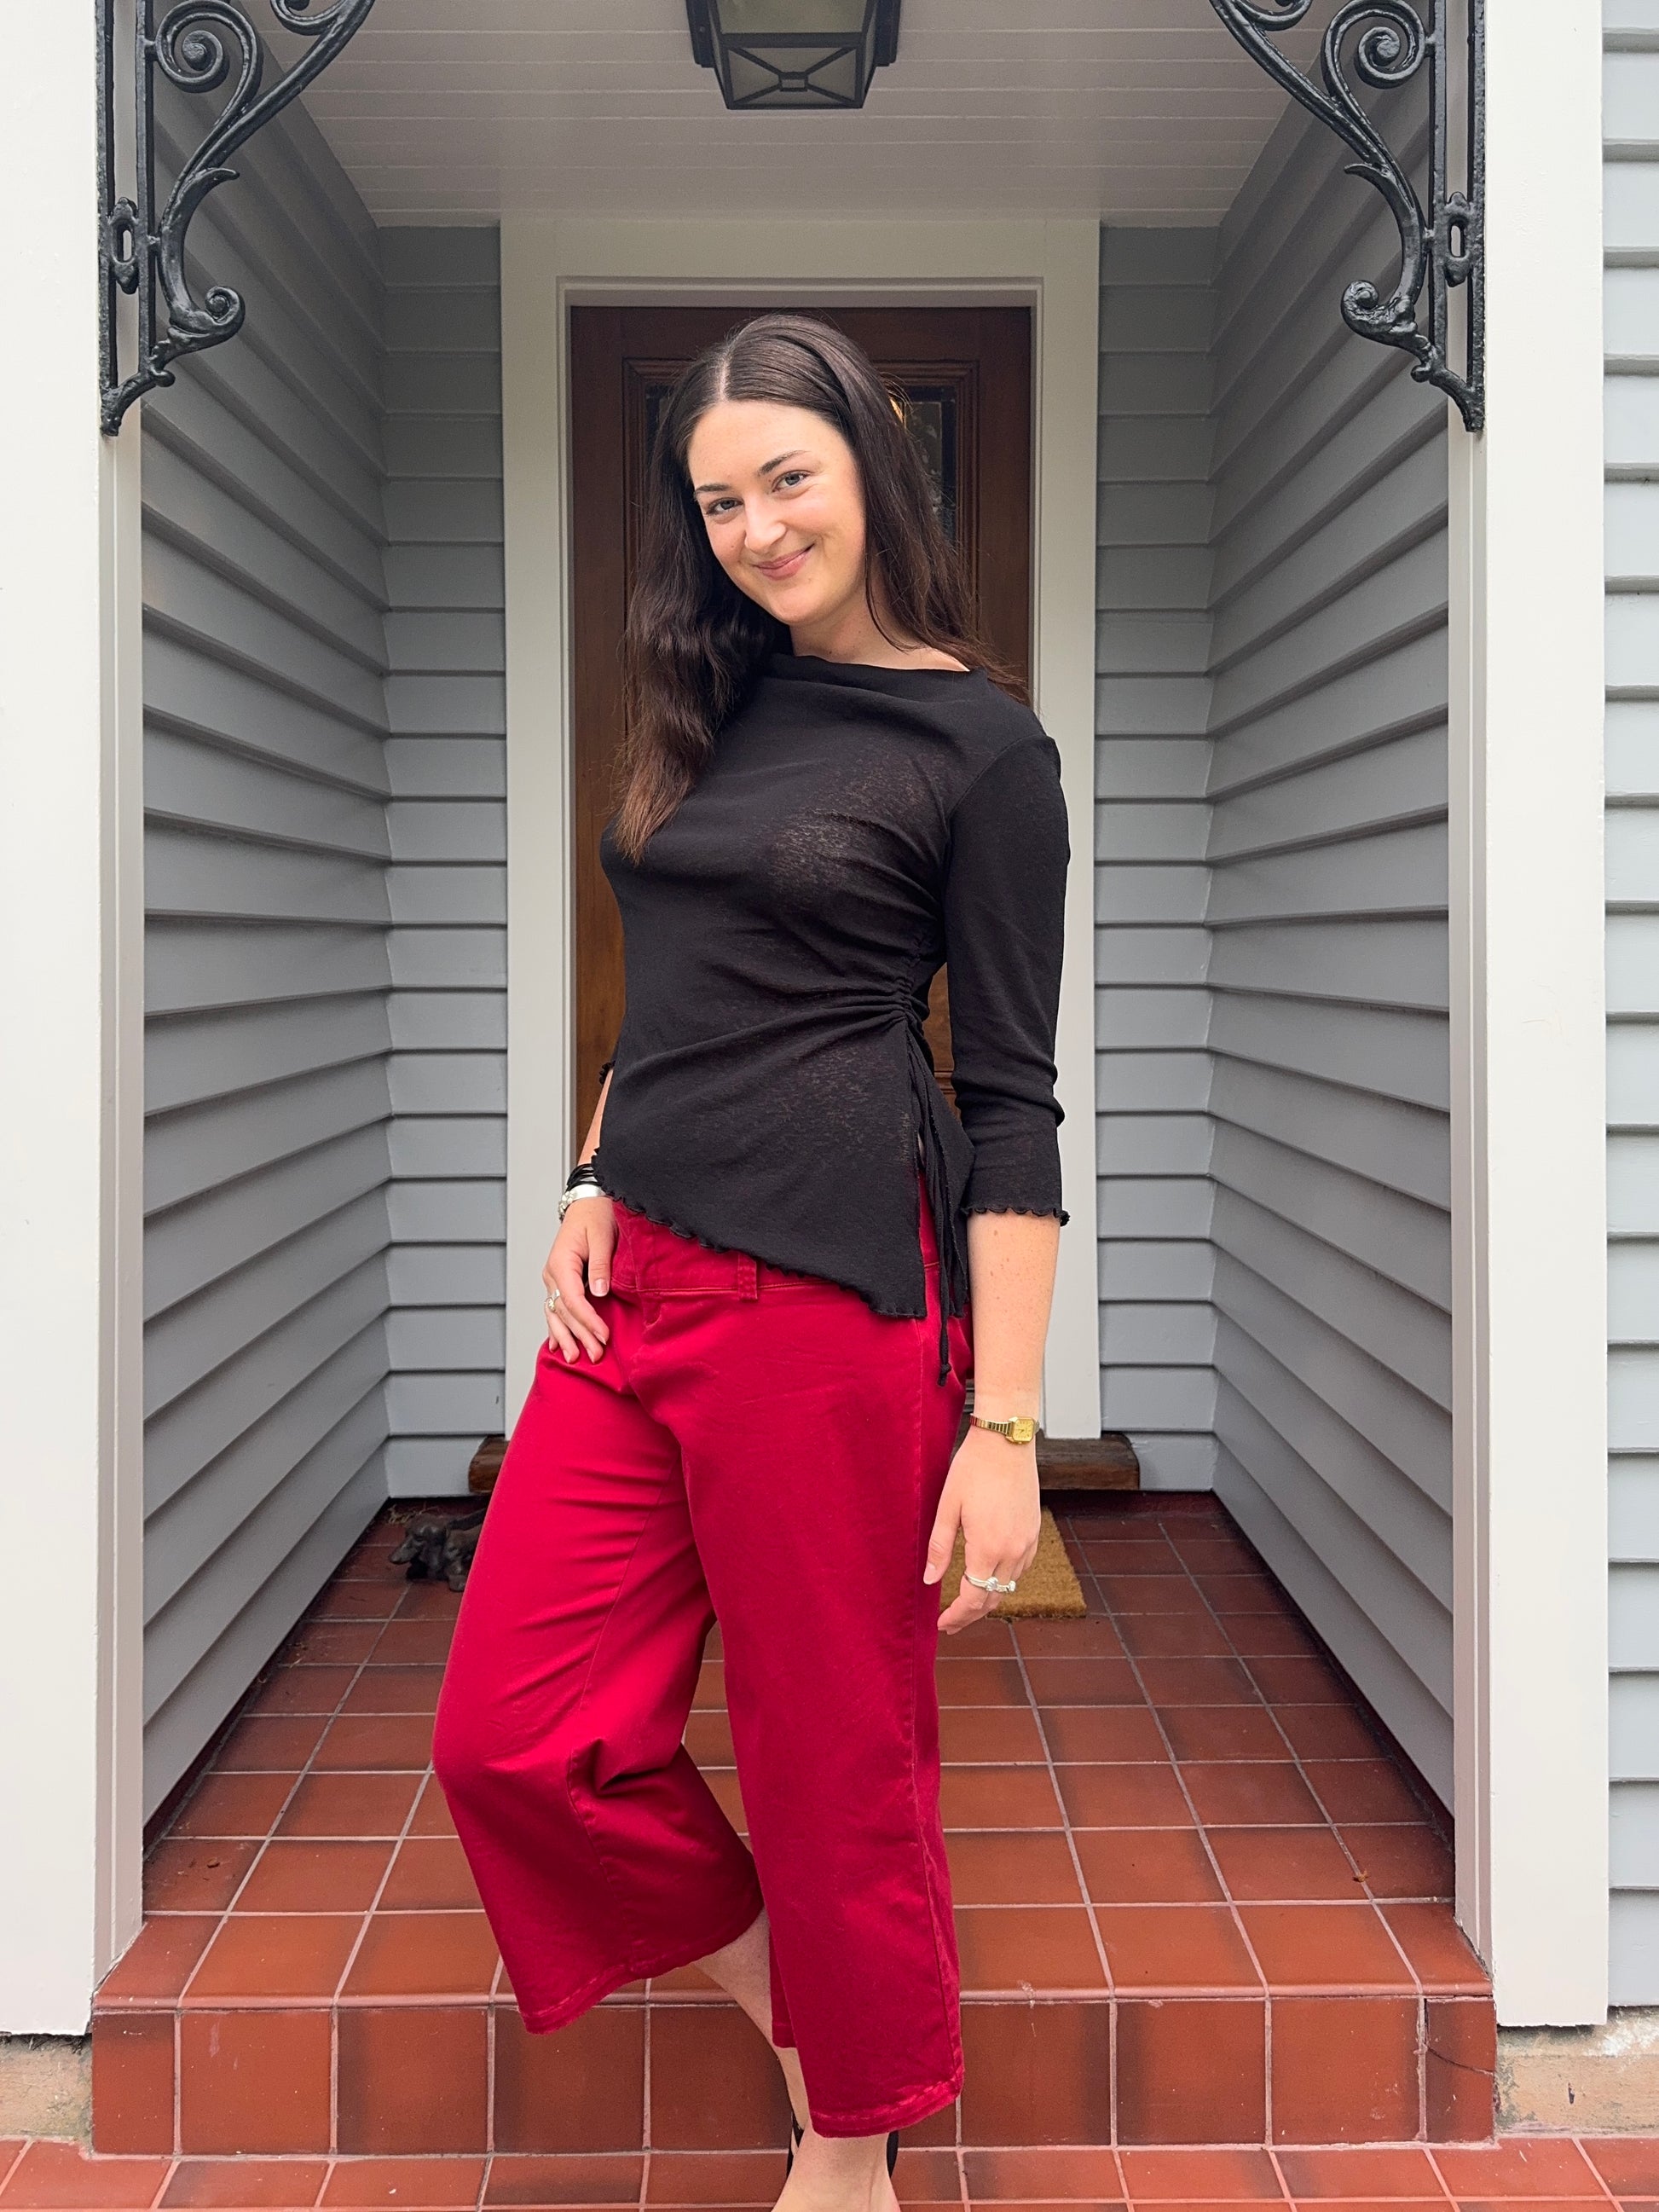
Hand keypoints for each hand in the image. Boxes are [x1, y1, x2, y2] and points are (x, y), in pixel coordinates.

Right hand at [543, 1195, 615, 1362]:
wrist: (588, 1203)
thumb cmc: (596, 1216)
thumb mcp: (602, 1236)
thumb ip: (601, 1265)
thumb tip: (599, 1292)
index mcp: (561, 1262)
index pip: (572, 1300)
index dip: (588, 1321)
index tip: (604, 1336)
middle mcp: (551, 1274)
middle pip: (563, 1312)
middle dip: (579, 1335)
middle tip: (596, 1355)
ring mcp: (552, 1279)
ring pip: (554, 1314)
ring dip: (565, 1337)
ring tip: (574, 1359)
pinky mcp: (559, 1282)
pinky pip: (554, 1309)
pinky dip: (556, 1328)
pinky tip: (556, 1346)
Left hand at [923, 1424, 1040, 1632]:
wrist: (1007, 1441)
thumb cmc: (973, 1468)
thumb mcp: (948, 1506)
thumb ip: (940, 1547)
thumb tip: (931, 1580)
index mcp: (988, 1546)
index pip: (973, 1597)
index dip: (957, 1616)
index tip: (942, 1623)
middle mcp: (1013, 1549)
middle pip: (993, 1597)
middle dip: (971, 1614)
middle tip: (951, 1622)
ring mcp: (1028, 1541)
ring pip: (1009, 1585)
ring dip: (988, 1597)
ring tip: (968, 1602)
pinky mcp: (1035, 1531)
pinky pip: (1021, 1568)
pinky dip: (1004, 1579)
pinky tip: (990, 1575)